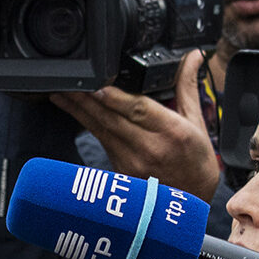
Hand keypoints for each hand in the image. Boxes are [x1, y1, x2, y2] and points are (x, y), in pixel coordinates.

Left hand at [50, 49, 218, 200]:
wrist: (191, 202)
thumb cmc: (196, 162)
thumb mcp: (196, 122)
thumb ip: (187, 85)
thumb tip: (193, 56)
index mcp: (172, 132)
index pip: (139, 111)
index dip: (115, 99)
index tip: (98, 86)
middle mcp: (150, 148)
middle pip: (112, 119)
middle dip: (87, 99)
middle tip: (68, 82)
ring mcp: (132, 162)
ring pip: (100, 130)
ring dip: (79, 110)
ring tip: (62, 92)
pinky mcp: (120, 170)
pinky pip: (100, 141)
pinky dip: (86, 124)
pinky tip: (73, 111)